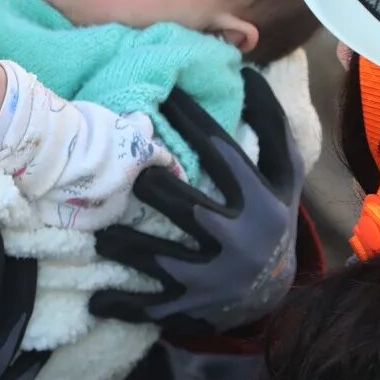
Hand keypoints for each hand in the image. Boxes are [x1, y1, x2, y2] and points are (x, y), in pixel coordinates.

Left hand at [89, 70, 303, 335]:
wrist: (277, 292)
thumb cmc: (271, 216)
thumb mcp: (284, 173)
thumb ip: (271, 124)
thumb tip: (247, 71)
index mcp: (260, 202)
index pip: (220, 154)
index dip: (188, 121)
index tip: (159, 97)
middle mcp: (241, 242)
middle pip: (186, 209)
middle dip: (152, 187)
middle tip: (123, 172)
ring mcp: (215, 280)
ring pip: (159, 258)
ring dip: (123, 243)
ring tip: (98, 232)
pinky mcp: (193, 309)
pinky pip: (151, 308)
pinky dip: (120, 304)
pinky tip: (94, 298)